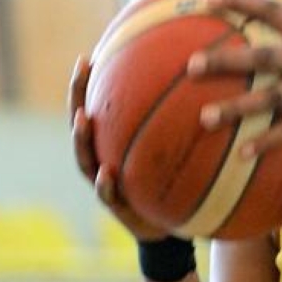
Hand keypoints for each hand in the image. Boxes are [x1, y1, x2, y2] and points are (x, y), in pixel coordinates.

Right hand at [67, 55, 166, 241]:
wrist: (173, 225)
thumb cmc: (175, 181)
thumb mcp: (180, 150)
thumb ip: (183, 122)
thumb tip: (203, 83)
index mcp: (115, 142)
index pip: (97, 107)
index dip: (89, 84)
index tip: (89, 56)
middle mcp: (104, 158)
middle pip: (82, 125)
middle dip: (77, 98)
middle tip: (80, 74)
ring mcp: (105, 182)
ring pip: (85, 157)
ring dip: (82, 138)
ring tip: (82, 119)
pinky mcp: (116, 207)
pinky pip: (107, 195)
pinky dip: (104, 184)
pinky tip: (106, 174)